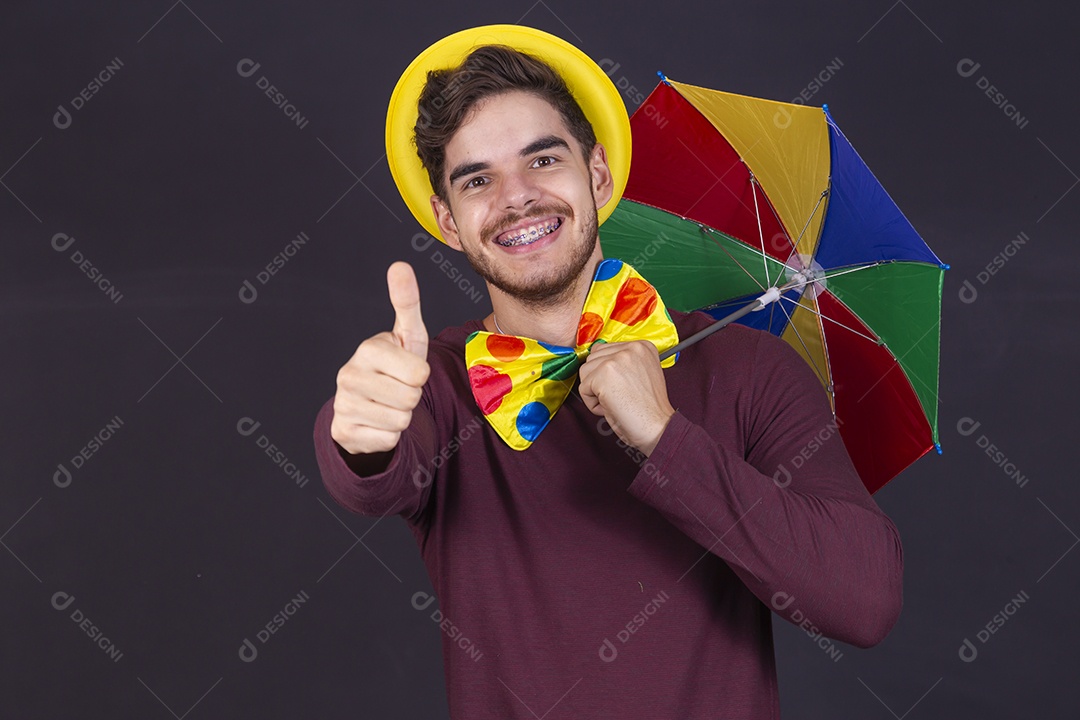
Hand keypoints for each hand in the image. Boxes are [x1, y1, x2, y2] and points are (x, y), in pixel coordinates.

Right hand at [331, 261, 430, 454]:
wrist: (366, 404)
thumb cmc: (393, 365)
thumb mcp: (406, 335)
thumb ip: (406, 301)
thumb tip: (400, 265)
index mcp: (368, 348)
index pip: (420, 373)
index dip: (420, 375)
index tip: (405, 369)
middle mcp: (349, 375)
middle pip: (411, 398)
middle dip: (411, 397)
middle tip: (397, 389)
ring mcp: (343, 405)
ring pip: (401, 421)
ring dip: (402, 416)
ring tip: (388, 404)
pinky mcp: (344, 432)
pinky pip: (388, 440)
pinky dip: (388, 435)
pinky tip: (376, 422)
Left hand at [577, 340, 675, 456]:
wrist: (657, 428)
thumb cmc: (649, 410)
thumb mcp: (641, 375)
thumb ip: (623, 363)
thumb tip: (598, 361)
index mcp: (642, 347)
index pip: (605, 349)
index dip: (607, 373)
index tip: (620, 387)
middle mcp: (631, 349)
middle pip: (593, 358)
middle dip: (598, 381)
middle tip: (619, 396)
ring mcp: (617, 359)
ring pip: (585, 372)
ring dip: (595, 391)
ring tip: (615, 401)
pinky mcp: (604, 375)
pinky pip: (583, 389)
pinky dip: (592, 404)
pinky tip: (611, 407)